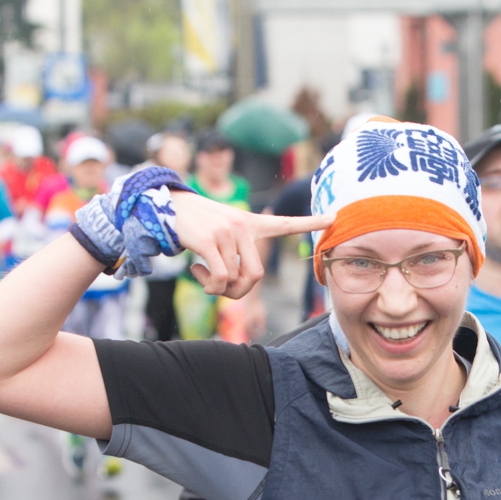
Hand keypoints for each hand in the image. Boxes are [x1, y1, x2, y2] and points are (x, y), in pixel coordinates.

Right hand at [170, 192, 329, 298]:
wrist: (166, 207)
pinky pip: (218, 278)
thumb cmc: (195, 226)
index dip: (309, 223)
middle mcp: (243, 226)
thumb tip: (229, 286)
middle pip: (256, 275)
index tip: (334, 217)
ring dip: (216, 288)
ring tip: (201, 274)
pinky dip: (208, 285)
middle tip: (221, 288)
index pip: (285, 223)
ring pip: (234, 279)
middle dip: (239, 291)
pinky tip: (196, 272)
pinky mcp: (209, 240)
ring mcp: (227, 232)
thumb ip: (234, 255)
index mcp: (250, 223)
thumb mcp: (221, 234)